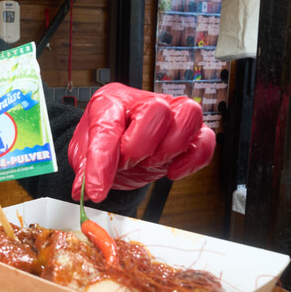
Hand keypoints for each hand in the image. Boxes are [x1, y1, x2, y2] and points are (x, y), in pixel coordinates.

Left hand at [68, 83, 215, 202]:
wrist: (120, 148)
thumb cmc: (105, 143)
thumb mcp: (84, 155)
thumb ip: (86, 170)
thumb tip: (86, 190)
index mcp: (111, 101)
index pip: (108, 126)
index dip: (102, 162)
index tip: (96, 189)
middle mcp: (143, 102)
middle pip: (157, 110)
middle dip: (140, 146)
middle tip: (128, 163)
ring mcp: (171, 113)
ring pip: (189, 113)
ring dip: (169, 147)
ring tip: (150, 163)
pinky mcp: (190, 133)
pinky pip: (206, 139)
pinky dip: (193, 160)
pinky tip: (172, 171)